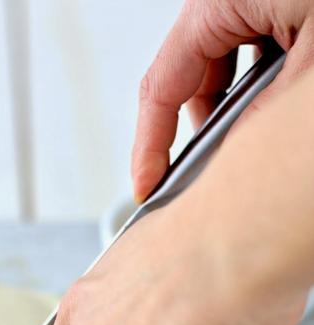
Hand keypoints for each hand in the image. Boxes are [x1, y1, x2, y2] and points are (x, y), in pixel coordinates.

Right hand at [132, 0, 313, 201]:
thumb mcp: (312, 72)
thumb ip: (264, 116)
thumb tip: (237, 162)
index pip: (163, 83)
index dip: (150, 144)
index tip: (147, 186)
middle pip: (191, 78)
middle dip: (204, 126)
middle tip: (220, 166)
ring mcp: (255, 1)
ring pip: (223, 70)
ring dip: (239, 107)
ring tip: (267, 127)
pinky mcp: (279, 6)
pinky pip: (253, 55)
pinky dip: (263, 86)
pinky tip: (284, 100)